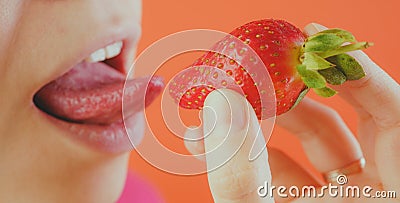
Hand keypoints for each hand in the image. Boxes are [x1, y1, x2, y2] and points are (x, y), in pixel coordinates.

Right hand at [185, 23, 399, 202]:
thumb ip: (244, 178)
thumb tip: (222, 109)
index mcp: (385, 199)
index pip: (394, 118)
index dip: (362, 75)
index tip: (314, 44)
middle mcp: (366, 194)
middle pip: (351, 122)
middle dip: (298, 90)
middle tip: (258, 70)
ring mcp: (336, 199)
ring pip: (313, 143)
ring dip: (265, 118)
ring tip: (222, 103)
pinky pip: (286, 166)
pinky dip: (251, 150)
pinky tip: (213, 140)